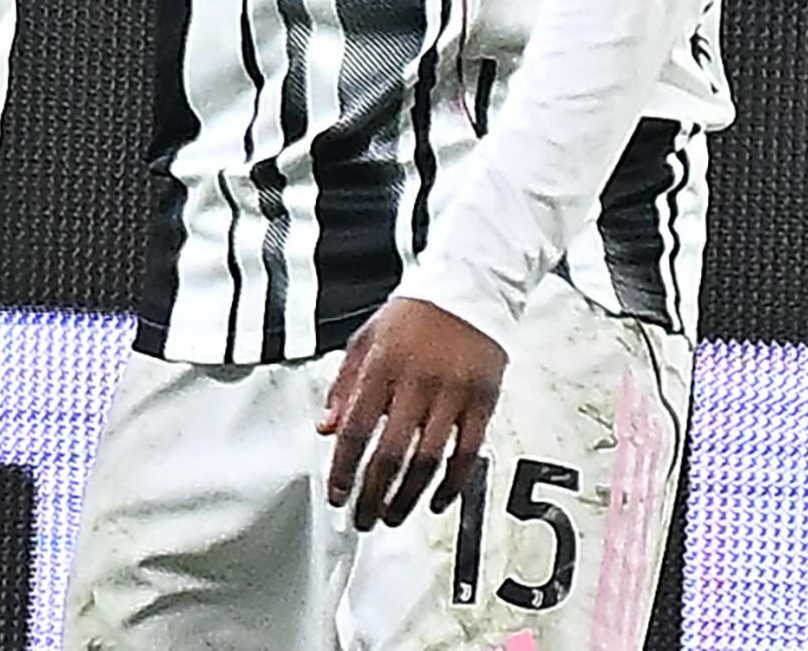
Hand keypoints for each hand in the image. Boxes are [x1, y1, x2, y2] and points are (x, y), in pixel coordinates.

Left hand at [319, 297, 508, 530]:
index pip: (355, 428)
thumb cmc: (412, 315)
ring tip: (393, 516)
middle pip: (391, 452)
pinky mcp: (482, 404)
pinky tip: (435, 502)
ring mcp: (452, 395)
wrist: (467, 290)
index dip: (343, 467)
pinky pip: (467, 454)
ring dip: (408, 497)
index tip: (337, 493)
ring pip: (428, 460)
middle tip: (363, 517)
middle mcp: (416, 383)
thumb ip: (343, 384)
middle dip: (373, 493)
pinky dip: (452, 485)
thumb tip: (325, 427)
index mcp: (381, 367)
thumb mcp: (364, 339)